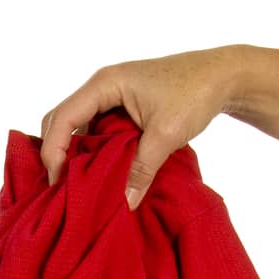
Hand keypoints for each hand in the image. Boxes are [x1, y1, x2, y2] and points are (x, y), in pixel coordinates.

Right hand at [40, 45, 245, 207]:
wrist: (223, 76)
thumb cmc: (195, 93)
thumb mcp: (166, 134)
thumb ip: (142, 169)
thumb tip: (125, 203)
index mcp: (105, 84)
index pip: (63, 118)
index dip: (54, 151)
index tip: (59, 182)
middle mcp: (102, 87)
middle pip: (62, 120)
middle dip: (57, 153)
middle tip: (62, 187)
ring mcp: (111, 96)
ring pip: (78, 126)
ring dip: (74, 153)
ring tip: (78, 184)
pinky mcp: (122, 106)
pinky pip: (96, 129)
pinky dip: (92, 151)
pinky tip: (99, 173)